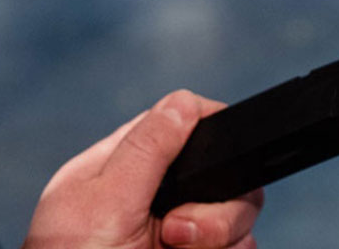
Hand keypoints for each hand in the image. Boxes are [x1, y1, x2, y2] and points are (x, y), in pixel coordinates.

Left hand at [23, 90, 262, 248]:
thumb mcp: (101, 205)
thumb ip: (145, 152)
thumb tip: (183, 103)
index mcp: (117, 171)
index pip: (175, 124)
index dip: (206, 127)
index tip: (219, 144)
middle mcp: (152, 203)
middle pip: (221, 174)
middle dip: (215, 202)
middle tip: (176, 231)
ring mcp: (176, 240)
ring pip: (237, 218)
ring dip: (218, 236)